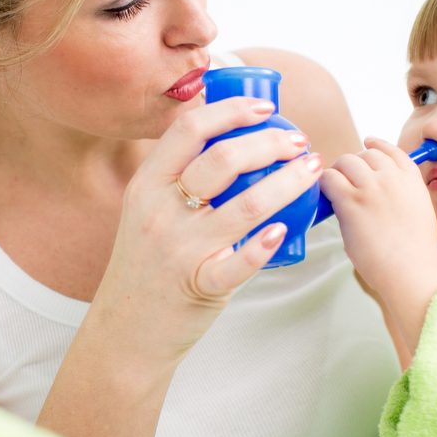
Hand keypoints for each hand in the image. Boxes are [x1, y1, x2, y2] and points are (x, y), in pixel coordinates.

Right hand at [95, 97, 322, 360]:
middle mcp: (160, 211)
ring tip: (310, 170)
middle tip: (298, 142)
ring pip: (244, 205)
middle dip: (270, 143)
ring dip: (287, 183)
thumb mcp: (146, 209)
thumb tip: (230, 133)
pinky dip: (264, 244)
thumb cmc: (148, 262)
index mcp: (147, 184)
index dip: (231, 111)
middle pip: (223, 160)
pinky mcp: (200, 285)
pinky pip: (239, 263)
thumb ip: (177, 175)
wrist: (126, 328)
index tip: (265, 108)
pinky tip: (284, 229)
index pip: (189, 130)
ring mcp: (180, 250)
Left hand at [322, 137, 436, 350]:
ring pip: (345, 162)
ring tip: (334, 189)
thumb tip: (373, 186)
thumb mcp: (418, 211)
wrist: (411, 273)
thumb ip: (400, 192)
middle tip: (345, 180)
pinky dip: (324, 184)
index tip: (368, 144)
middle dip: (354, 164)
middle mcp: (392, 178)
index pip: (392, 150)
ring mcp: (371, 188)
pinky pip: (329, 179)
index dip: (377, 146)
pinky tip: (325, 196)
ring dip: (338, 172)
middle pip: (365, 154)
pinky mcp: (351, 202)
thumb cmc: (414, 252)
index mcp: (412, 179)